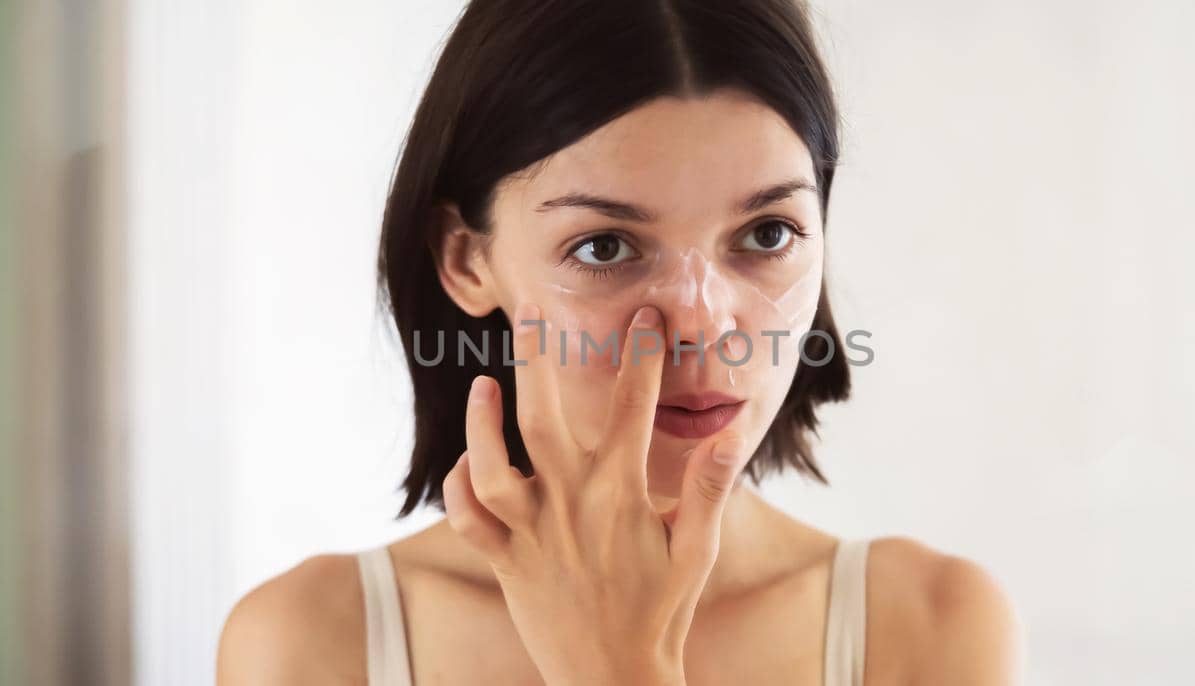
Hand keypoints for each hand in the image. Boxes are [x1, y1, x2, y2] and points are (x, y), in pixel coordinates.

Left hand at [441, 303, 750, 684]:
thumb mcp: (697, 550)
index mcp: (621, 494)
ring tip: (483, 384)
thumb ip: (711, 487)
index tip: (644, 315)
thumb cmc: (661, 612)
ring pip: (491, 466)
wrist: (614, 680)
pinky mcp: (505, 562)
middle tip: (533, 311)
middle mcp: (570, 504)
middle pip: (541, 417)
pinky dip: (461, 487)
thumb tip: (733, 431)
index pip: (633, 408)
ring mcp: (531, 533)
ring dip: (482, 422)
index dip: (640, 355)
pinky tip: (469, 460)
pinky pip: (468, 518)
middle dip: (536, 358)